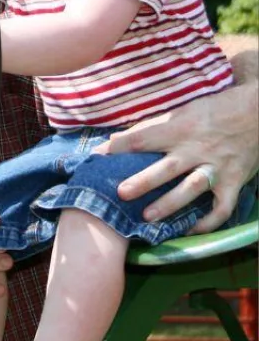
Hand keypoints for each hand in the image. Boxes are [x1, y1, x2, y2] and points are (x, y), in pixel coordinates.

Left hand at [93, 75, 258, 232]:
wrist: (257, 112)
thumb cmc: (212, 111)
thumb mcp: (181, 112)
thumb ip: (152, 128)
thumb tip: (118, 140)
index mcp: (179, 128)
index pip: (143, 137)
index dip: (119, 146)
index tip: (97, 156)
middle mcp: (197, 149)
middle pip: (167, 167)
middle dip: (143, 181)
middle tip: (121, 193)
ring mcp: (217, 168)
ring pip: (191, 188)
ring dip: (170, 204)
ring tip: (148, 217)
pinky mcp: (234, 182)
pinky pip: (222, 207)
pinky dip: (207, 222)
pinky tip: (189, 230)